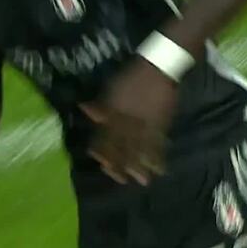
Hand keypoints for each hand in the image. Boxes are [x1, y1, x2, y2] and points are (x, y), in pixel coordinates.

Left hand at [81, 57, 178, 184]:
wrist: (160, 67)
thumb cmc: (132, 76)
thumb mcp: (111, 88)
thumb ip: (100, 104)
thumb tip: (84, 109)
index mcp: (115, 111)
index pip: (104, 135)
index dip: (101, 149)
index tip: (99, 160)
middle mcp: (128, 120)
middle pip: (121, 146)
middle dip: (119, 163)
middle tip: (118, 178)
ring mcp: (146, 123)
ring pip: (140, 149)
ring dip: (139, 166)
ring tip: (140, 181)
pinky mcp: (162, 123)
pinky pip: (159, 143)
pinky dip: (159, 157)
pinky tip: (159, 169)